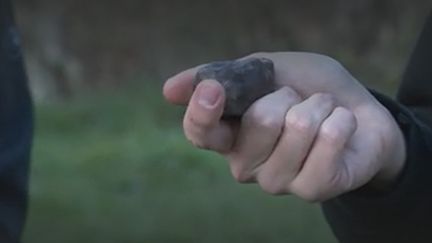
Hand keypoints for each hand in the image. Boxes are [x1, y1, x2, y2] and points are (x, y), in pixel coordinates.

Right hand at [163, 52, 405, 201]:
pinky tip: (341, 128)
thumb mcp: (265, 70)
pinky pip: (327, 143)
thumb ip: (223, 76)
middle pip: (258, 122)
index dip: (202, 111)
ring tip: (323, 112)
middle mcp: (245, 164)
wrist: (359, 109)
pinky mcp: (312, 189)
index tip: (213, 89)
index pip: (199, 133)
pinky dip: (341, 121)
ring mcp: (277, 181)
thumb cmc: (307, 89)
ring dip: (319, 105)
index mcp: (229, 135)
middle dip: (288, 95)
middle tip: (297, 99)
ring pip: (297, 128)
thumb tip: (168, 91)